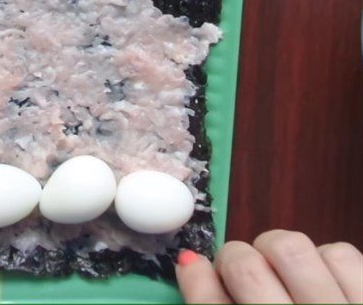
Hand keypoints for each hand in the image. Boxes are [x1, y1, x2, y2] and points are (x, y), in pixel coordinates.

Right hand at [177, 230, 362, 303]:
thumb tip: (193, 266)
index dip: (197, 279)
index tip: (192, 264)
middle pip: (245, 267)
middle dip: (234, 260)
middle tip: (242, 274)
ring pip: (291, 248)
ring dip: (280, 255)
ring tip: (284, 275)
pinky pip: (340, 254)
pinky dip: (325, 260)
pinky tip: (325, 283)